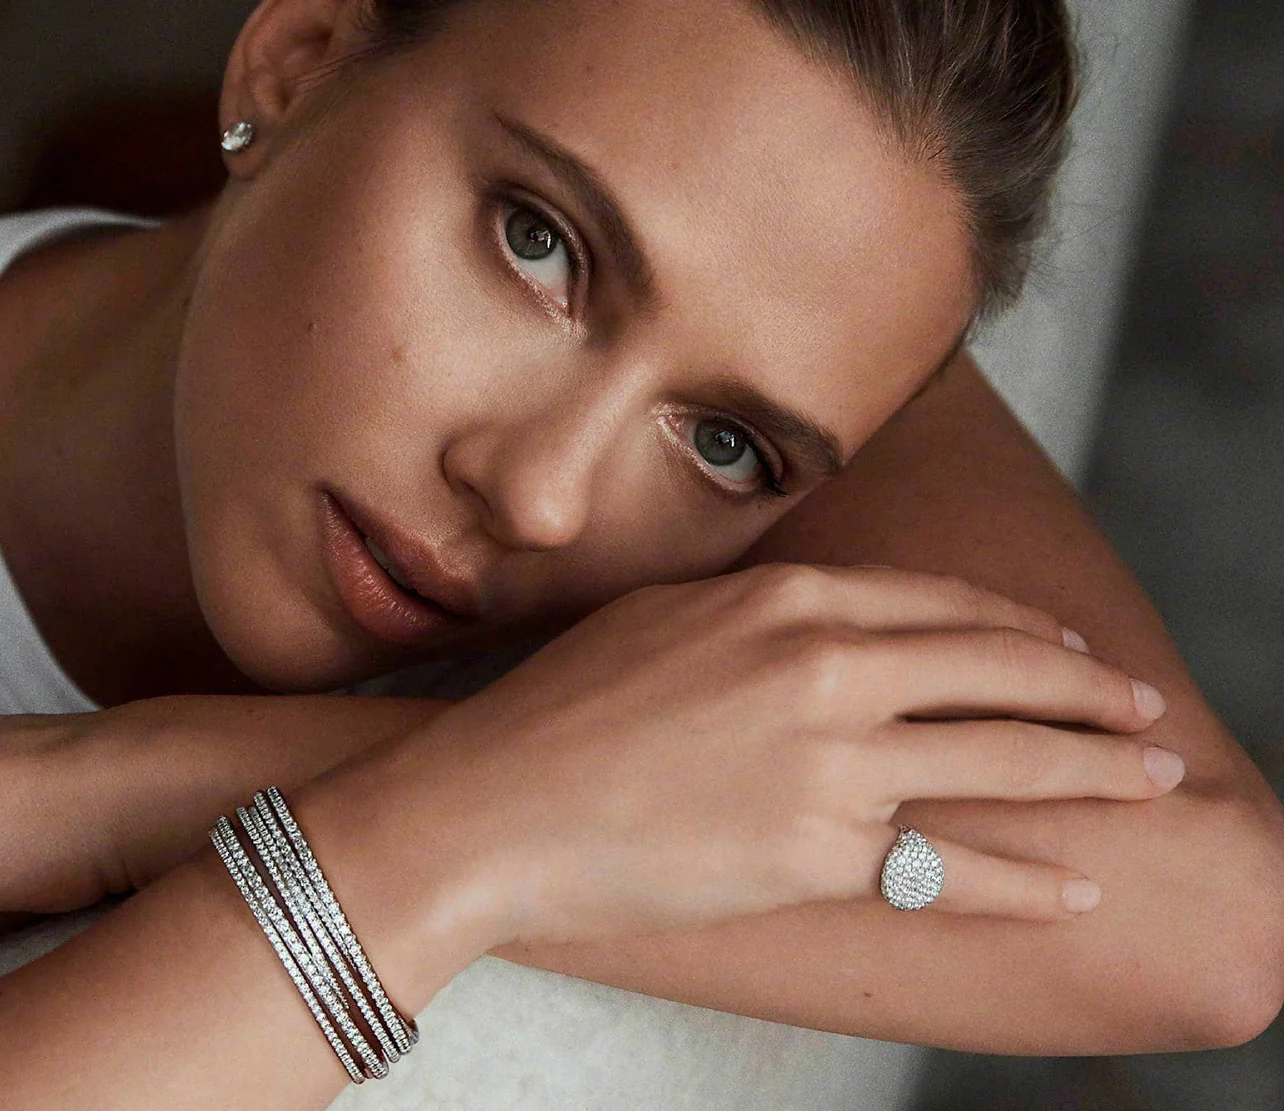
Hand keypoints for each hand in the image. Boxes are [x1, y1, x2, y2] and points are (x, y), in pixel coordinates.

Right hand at [342, 563, 1183, 950]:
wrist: (490, 806)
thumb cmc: (555, 712)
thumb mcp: (661, 619)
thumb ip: (757, 614)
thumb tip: (821, 626)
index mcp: (784, 596)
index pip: (944, 605)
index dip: (1022, 630)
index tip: (1064, 650)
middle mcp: (824, 666)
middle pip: (1000, 671)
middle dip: (1090, 695)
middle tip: (1143, 711)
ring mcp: (830, 761)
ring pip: (1003, 760)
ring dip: (1094, 772)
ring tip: (1149, 781)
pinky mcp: (819, 852)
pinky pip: (953, 868)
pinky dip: (1029, 880)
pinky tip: (1075, 884)